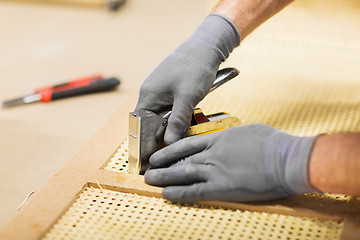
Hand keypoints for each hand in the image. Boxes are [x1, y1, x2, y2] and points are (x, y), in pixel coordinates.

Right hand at [135, 14, 239, 144]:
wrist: (206, 47)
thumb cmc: (195, 68)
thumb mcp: (188, 98)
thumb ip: (177, 122)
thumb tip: (170, 145)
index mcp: (148, 95)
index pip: (140, 125)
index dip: (148, 139)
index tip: (160, 151)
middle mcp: (150, 94)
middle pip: (152, 122)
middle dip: (165, 131)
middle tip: (180, 136)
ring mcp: (160, 91)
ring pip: (163, 116)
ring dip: (174, 121)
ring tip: (187, 121)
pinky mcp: (170, 89)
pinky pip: (171, 107)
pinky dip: (180, 113)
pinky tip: (190, 111)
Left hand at [145, 124, 318, 202]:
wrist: (286, 159)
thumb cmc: (272, 143)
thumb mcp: (248, 132)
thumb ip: (232, 137)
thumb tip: (227, 140)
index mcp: (218, 139)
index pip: (187, 144)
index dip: (170, 149)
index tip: (160, 153)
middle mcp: (212, 154)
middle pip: (179, 159)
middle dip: (161, 164)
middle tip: (148, 168)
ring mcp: (215, 171)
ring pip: (181, 173)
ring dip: (164, 177)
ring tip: (150, 180)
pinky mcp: (222, 188)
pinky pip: (194, 191)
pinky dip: (178, 193)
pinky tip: (167, 194)